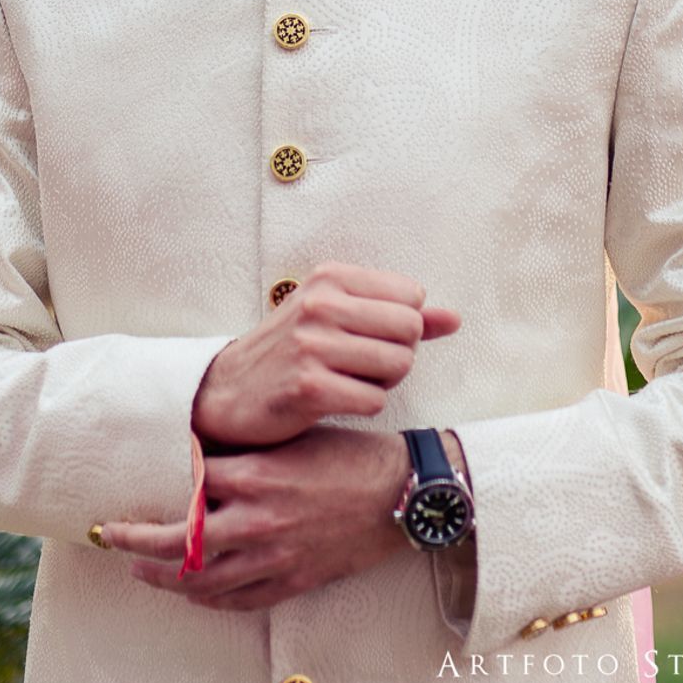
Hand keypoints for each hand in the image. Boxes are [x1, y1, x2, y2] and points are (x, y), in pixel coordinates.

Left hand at [100, 426, 413, 609]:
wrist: (399, 493)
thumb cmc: (350, 456)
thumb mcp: (294, 438)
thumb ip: (248, 450)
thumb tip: (203, 451)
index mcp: (256, 476)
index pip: (188, 482)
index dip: (159, 480)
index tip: (136, 479)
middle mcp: (256, 520)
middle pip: (177, 541)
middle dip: (136, 540)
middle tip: (111, 535)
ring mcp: (272, 557)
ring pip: (200, 581)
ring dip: (164, 577)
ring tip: (142, 570)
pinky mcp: (290, 581)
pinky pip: (236, 601)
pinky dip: (208, 599)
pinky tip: (194, 592)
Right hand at [191, 260, 460, 447]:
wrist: (228, 391)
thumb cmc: (293, 351)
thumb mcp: (338, 317)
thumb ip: (399, 314)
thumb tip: (454, 318)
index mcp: (330, 277)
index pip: (411, 295)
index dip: (401, 323)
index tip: (369, 335)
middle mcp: (320, 304)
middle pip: (410, 330)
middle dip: (397, 354)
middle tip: (362, 364)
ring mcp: (312, 345)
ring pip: (398, 365)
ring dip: (383, 382)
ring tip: (348, 380)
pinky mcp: (309, 387)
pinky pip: (375, 399)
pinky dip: (363, 405)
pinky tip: (335, 399)